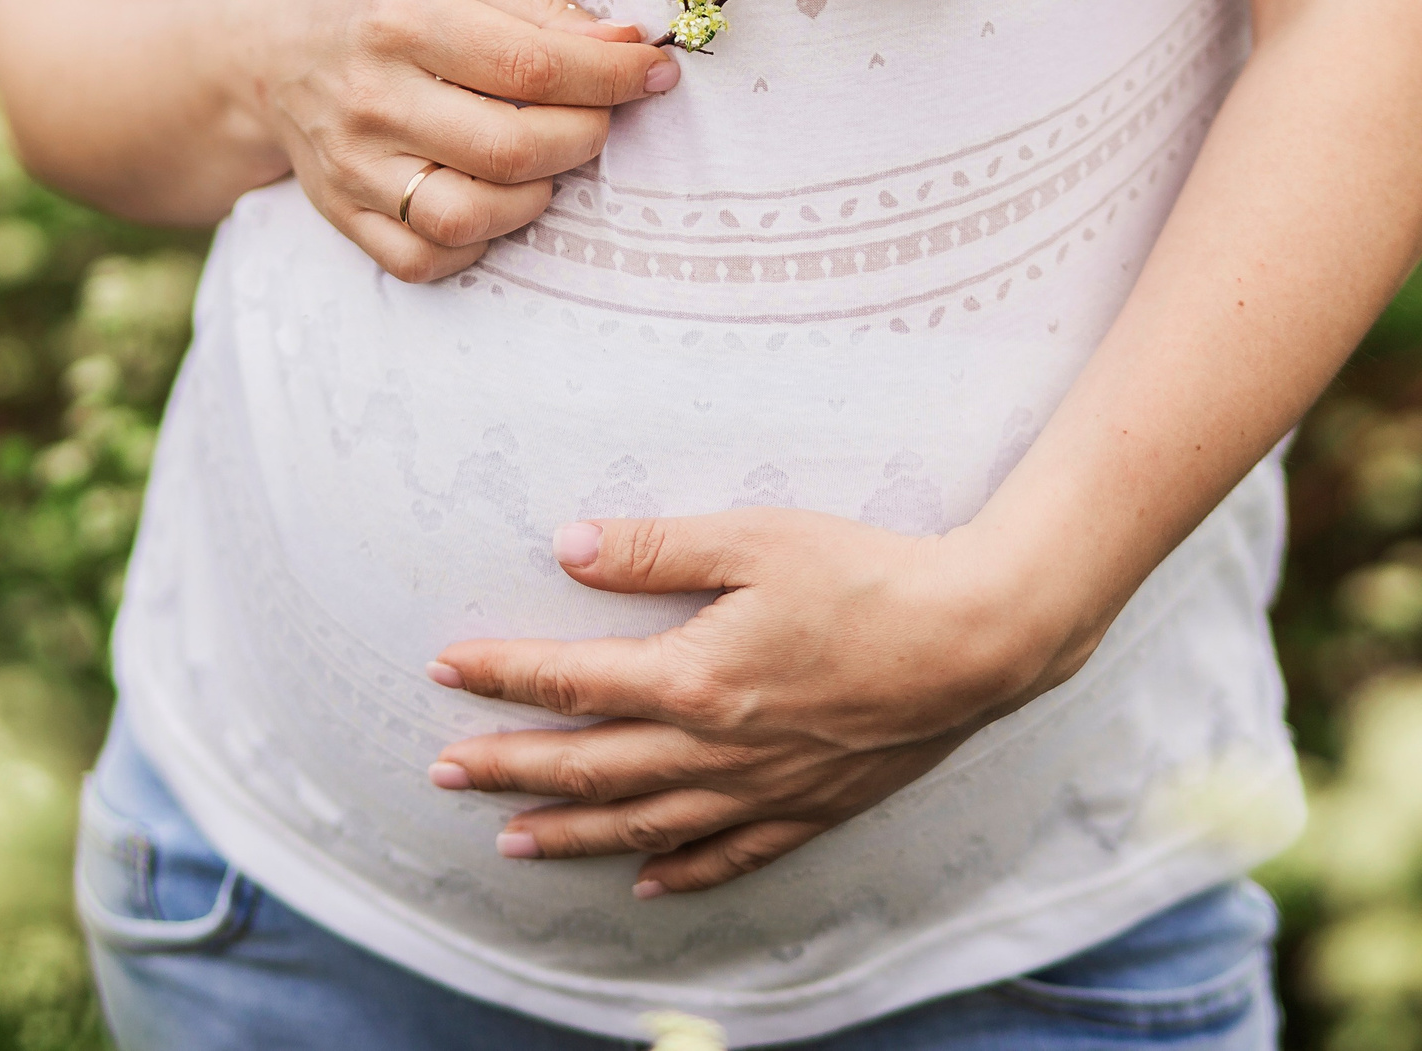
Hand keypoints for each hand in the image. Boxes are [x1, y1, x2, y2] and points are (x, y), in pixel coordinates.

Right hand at [216, 0, 676, 282]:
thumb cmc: (379, 6)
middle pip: (512, 148)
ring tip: (542, 161)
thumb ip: (539, 13)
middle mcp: (371, 96)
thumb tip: (628, 49)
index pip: (532, 66)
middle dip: (583, 137)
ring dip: (535, 196)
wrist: (265, 50)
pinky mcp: (342, 215)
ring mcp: (351, 166)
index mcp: (402, 18)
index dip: (612, 78)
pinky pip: (427, 258)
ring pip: (470, 216)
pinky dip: (478, 241)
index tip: (656, 75)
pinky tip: (491, 200)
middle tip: (596, 118)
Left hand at [424, 510, 1102, 895]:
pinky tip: (646, 883)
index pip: (572, 681)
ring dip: (572, 835)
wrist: (976, 639)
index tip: (445, 669)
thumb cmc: (867, 575)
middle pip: (591, 768)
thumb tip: (569, 546)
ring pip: (646, 825)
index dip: (503, 675)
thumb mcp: (755, 538)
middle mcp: (717, 748)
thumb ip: (656, 548)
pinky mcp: (811, 807)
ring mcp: (764, 788)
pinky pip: (731, 855)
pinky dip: (680, 874)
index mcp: (695, 678)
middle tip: (446, 777)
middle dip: (511, 769)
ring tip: (513, 842)